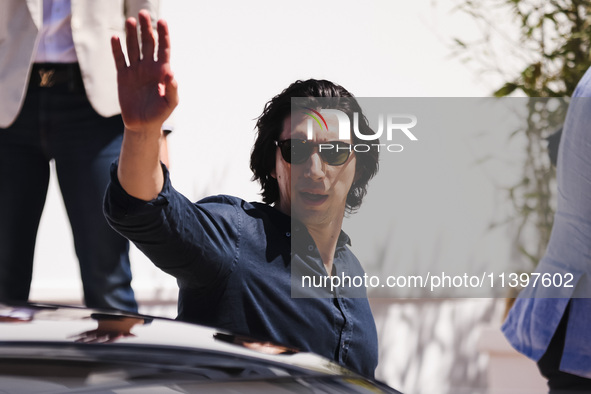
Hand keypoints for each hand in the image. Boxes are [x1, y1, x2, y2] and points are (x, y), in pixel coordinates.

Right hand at [111, 10, 177, 133]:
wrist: (143, 125)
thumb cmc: (160, 113)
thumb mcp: (170, 102)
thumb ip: (172, 88)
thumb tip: (171, 73)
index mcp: (162, 70)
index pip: (164, 48)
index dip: (163, 35)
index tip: (162, 21)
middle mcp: (149, 66)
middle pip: (147, 43)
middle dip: (146, 29)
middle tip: (143, 13)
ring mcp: (135, 70)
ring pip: (133, 47)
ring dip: (131, 34)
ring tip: (130, 21)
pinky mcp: (123, 76)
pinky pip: (120, 59)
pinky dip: (117, 49)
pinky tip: (115, 37)